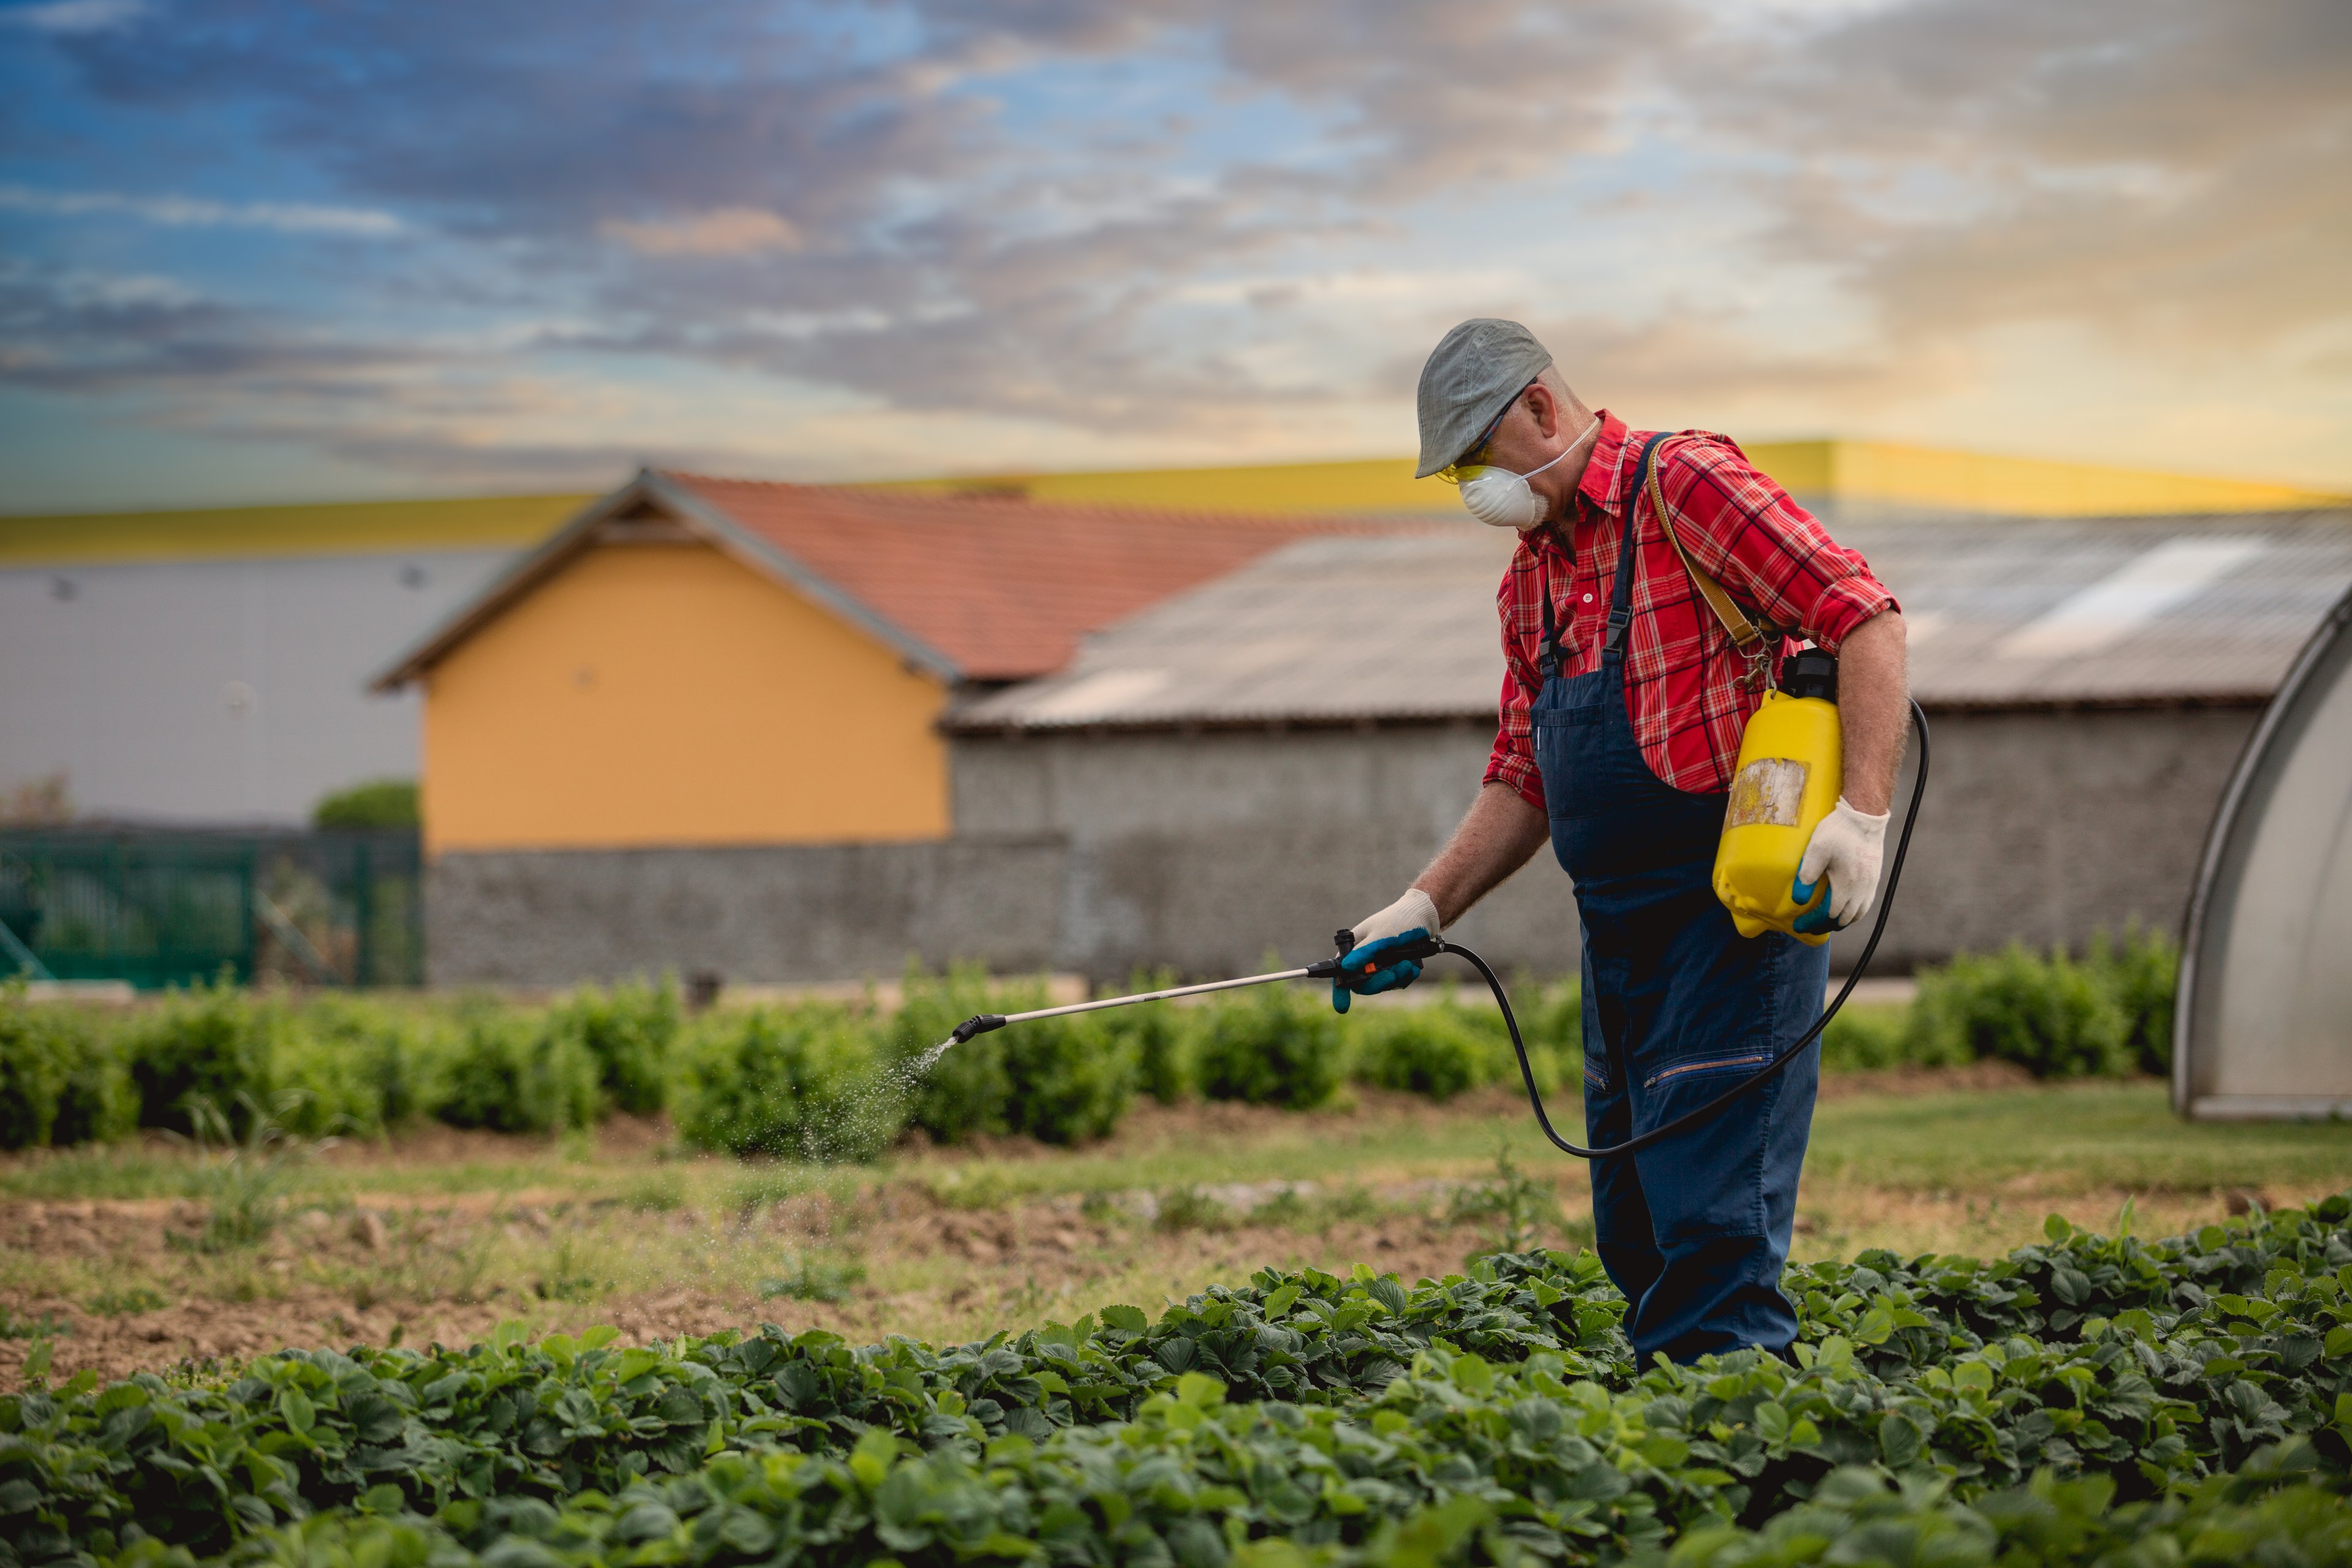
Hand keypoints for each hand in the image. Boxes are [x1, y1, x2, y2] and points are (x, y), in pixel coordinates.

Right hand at [1333, 888, 1440, 1013]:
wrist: (1423, 917)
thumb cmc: (1398, 920)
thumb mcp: (1381, 935)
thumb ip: (1364, 952)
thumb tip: (1345, 968)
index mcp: (1354, 949)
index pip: (1342, 972)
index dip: (1340, 990)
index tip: (1342, 1007)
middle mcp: (1364, 959)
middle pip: (1364, 984)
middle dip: (1380, 981)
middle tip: (1393, 973)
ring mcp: (1380, 965)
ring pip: (1383, 985)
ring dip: (1397, 977)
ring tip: (1407, 964)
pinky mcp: (1394, 968)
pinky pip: (1397, 983)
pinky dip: (1405, 977)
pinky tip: (1412, 966)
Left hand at [1793, 797, 1888, 934]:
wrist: (1864, 816)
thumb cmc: (1839, 831)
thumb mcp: (1816, 850)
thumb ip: (1806, 875)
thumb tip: (1799, 900)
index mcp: (1847, 885)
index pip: (1829, 915)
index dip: (1812, 922)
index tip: (1798, 924)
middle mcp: (1862, 889)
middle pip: (1844, 919)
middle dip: (1824, 926)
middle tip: (1808, 926)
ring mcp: (1871, 884)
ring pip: (1858, 914)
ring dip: (1841, 921)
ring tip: (1825, 921)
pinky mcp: (1874, 877)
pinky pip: (1866, 903)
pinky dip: (1854, 912)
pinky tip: (1845, 908)